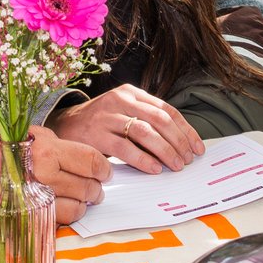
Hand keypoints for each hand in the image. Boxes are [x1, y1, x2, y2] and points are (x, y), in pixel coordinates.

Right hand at [0, 127, 109, 225]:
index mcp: (45, 147)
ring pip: (80, 204)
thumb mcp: (19, 135)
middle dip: (97, 188)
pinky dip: (70, 215)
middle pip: (89, 183)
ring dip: (85, 203)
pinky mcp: (32, 216)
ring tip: (82, 199)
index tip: (105, 171)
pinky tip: (65, 208)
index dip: (103, 167)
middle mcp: (45, 171)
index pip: (90, 158)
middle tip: (96, 188)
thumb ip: (49, 143)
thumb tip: (75, 155)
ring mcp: (39, 196)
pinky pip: (64, 219)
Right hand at [50, 84, 203, 174]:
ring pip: (145, 132)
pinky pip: (125, 148)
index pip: (166, 109)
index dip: (186, 129)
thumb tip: (181, 143)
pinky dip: (143, 159)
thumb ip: (147, 120)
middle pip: (159, 119)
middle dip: (179, 141)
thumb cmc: (101, 123)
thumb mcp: (123, 112)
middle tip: (188, 159)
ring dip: (165, 151)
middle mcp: (120, 100)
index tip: (197, 147)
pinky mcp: (96, 135)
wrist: (66, 126)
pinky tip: (154, 169)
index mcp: (131, 93)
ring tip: (175, 165)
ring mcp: (107, 116)